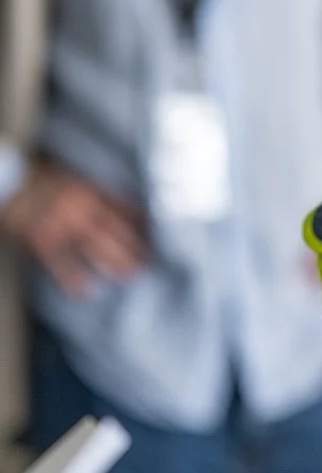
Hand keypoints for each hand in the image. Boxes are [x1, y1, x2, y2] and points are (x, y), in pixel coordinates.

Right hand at [0, 160, 142, 293]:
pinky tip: (84, 293)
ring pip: (96, 249)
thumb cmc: (45, 182)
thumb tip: (132, 216)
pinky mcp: (43, 239)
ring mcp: (62, 223)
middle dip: (135, 251)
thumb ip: (100, 196)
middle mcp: (81, 206)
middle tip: (149, 266)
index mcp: (91, 190)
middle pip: (117, 233)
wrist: (9, 180)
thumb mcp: (76, 181)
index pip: (126, 210)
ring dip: (115, 265)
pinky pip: (62, 264)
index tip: (156, 242)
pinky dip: (73, 280)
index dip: (143, 228)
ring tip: (129, 277)